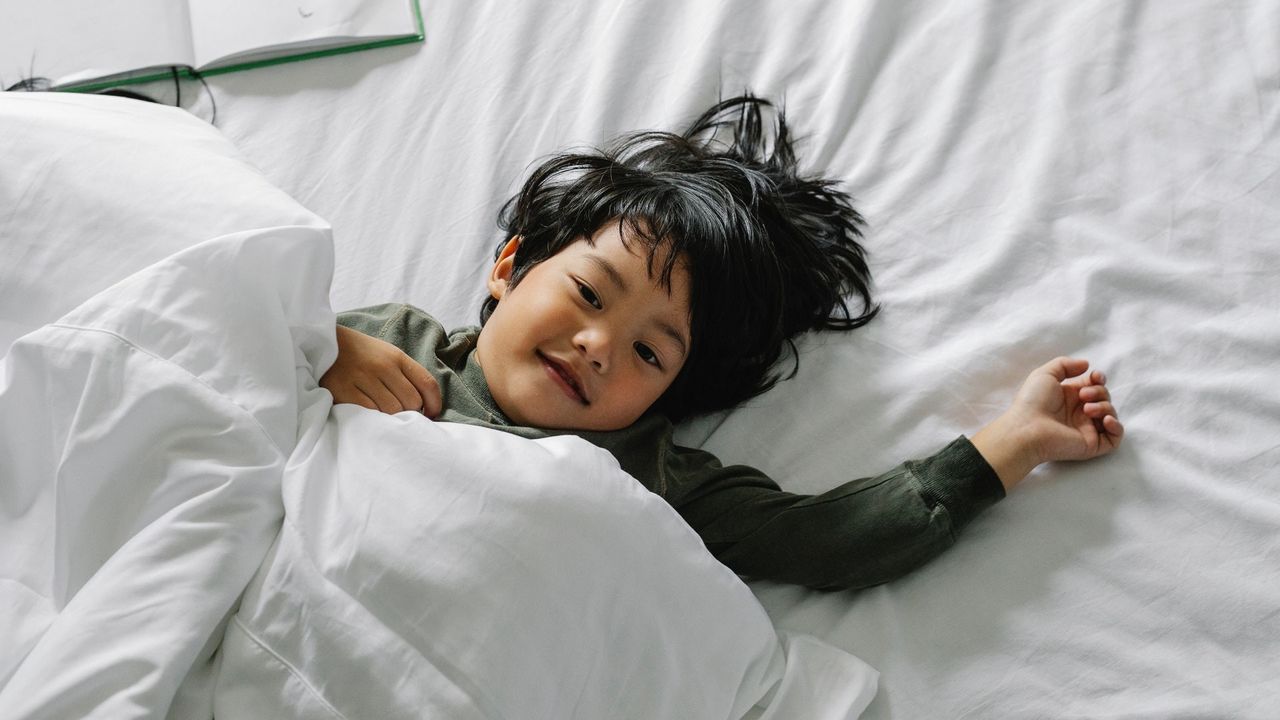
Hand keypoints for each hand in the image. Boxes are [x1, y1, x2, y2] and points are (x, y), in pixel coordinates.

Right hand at [321, 325, 441, 415]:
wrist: (324, 344)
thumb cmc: (360, 354)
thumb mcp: (387, 355)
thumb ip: (406, 375)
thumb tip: (426, 406)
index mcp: (397, 357)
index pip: (427, 384)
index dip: (435, 404)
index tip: (432, 414)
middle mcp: (382, 366)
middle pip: (412, 402)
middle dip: (412, 412)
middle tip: (402, 415)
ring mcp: (363, 378)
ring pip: (392, 410)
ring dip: (392, 417)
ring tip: (384, 414)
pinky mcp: (344, 390)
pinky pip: (370, 413)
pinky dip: (374, 418)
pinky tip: (370, 414)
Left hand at [972, 357, 1123, 489]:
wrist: (1028, 428)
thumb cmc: (1033, 401)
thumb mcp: (1045, 374)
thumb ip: (1065, 365)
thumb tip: (1087, 365)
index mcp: (1070, 397)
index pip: (1094, 386)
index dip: (1099, 379)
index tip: (1096, 377)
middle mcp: (1079, 412)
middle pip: (1104, 398)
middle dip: (1099, 392)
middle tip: (1084, 395)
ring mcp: (1086, 429)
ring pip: (1110, 415)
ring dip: (1105, 407)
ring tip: (1087, 409)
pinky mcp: (1091, 445)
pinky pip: (1114, 439)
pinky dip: (1116, 427)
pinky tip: (1106, 420)